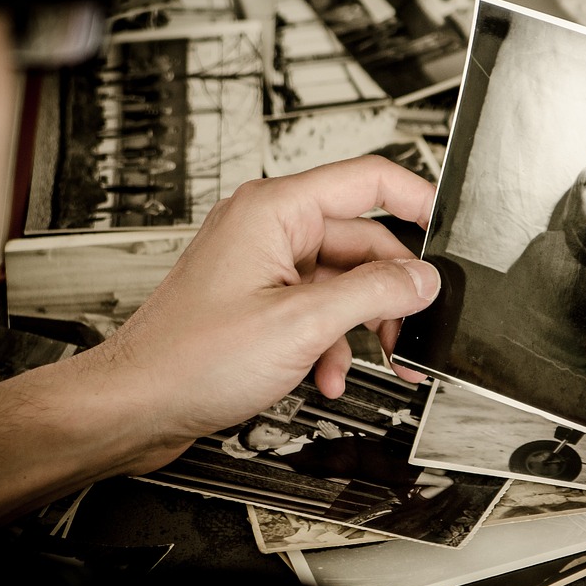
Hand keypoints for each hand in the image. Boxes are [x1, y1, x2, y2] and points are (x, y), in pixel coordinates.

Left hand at [100, 156, 439, 466]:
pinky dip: (332, 342)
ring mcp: (263, 265)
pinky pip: (318, 308)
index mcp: (276, 211)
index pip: (368, 180)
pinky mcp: (259, 300)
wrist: (137, 405)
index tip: (448, 227)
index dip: (417, 198)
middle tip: (412, 330)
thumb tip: (422, 279)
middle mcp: (269, 229)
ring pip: (344, 281)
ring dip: (362, 325)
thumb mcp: (303, 325)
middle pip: (362, 241)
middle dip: (392, 291)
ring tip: (375, 362)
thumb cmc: (190, 359)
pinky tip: (327, 375)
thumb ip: (374, 294)